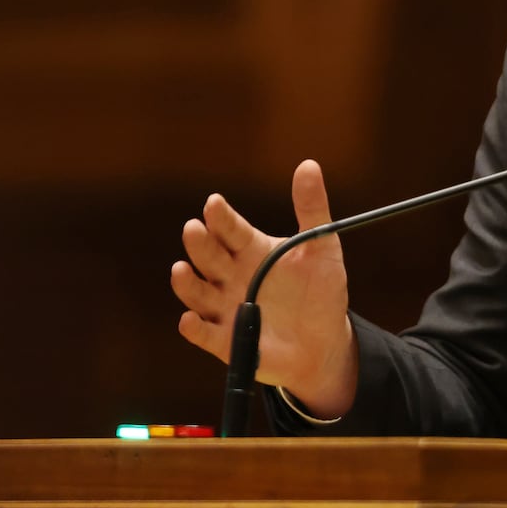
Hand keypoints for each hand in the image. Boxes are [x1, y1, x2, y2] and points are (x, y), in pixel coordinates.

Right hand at [170, 159, 358, 416]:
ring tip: (181, 269)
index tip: (214, 203)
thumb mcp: (322, 247)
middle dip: (200, 243)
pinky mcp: (226, 340)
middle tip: (194, 228)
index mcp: (252, 250)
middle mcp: (232, 276)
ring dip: (187, 283)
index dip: (221, 217)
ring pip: (198, 292)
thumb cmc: (320, 291)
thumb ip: (312, 209)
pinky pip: (204, 334)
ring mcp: (226, 307)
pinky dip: (194, 328)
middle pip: (209, 256)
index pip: (231, 229)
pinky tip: (189, 320)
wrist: (325, 341)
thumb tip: (309, 165)